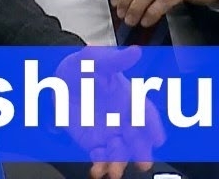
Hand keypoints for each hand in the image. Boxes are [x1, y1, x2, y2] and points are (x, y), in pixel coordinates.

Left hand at [54, 46, 164, 178]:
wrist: (61, 79)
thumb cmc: (84, 67)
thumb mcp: (95, 59)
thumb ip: (115, 60)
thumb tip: (135, 52)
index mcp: (130, 99)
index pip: (146, 114)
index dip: (152, 126)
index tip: (158, 138)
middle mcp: (124, 120)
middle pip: (138, 139)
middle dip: (142, 152)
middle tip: (143, 163)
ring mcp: (111, 133)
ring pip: (121, 152)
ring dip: (119, 163)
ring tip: (115, 172)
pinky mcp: (95, 143)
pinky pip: (100, 158)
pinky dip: (100, 166)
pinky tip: (97, 171)